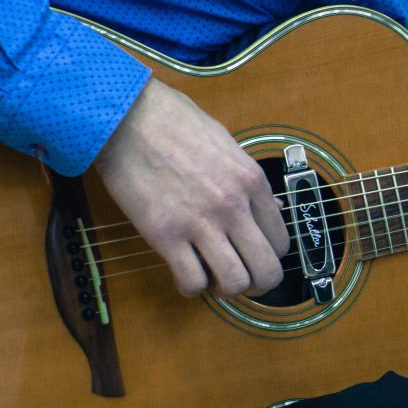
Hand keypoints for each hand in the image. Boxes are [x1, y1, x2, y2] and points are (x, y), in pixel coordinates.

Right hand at [94, 78, 289, 297]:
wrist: (126, 117)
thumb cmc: (175, 124)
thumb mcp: (227, 144)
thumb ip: (247, 181)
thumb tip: (268, 208)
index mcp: (252, 182)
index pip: (281, 241)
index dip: (270, 257)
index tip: (255, 257)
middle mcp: (234, 206)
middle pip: (267, 271)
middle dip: (259, 285)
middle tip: (243, 281)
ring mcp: (200, 222)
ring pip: (235, 283)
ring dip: (226, 290)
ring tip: (213, 278)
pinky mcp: (165, 235)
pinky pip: (192, 282)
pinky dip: (191, 287)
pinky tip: (185, 274)